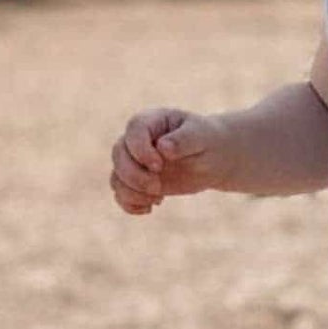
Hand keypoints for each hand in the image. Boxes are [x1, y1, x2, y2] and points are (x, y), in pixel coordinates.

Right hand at [109, 106, 228, 213]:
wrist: (211, 157)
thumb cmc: (206, 140)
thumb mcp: (201, 136)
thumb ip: (183, 139)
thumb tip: (163, 147)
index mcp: (151, 121)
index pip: (134, 130)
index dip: (141, 150)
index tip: (159, 166)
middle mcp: (136, 140)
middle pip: (118, 155)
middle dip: (135, 176)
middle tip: (158, 187)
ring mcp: (134, 161)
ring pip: (116, 177)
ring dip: (132, 193)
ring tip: (157, 198)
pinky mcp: (136, 181)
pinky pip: (120, 194)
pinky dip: (131, 204)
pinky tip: (150, 207)